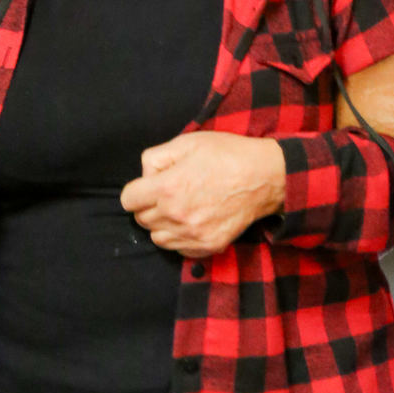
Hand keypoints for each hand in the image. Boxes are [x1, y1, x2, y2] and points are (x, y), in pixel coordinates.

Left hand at [121, 129, 284, 256]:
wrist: (265, 176)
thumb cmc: (227, 155)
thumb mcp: (187, 142)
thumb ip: (155, 157)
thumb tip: (144, 176)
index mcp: (167, 187)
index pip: (128, 200)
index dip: (137, 190)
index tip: (150, 186)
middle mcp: (176, 215)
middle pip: (142, 219)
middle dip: (150, 206)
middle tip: (170, 194)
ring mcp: (193, 234)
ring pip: (157, 238)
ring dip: (163, 225)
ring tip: (181, 209)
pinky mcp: (209, 246)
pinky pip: (179, 250)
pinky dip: (181, 239)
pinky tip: (193, 222)